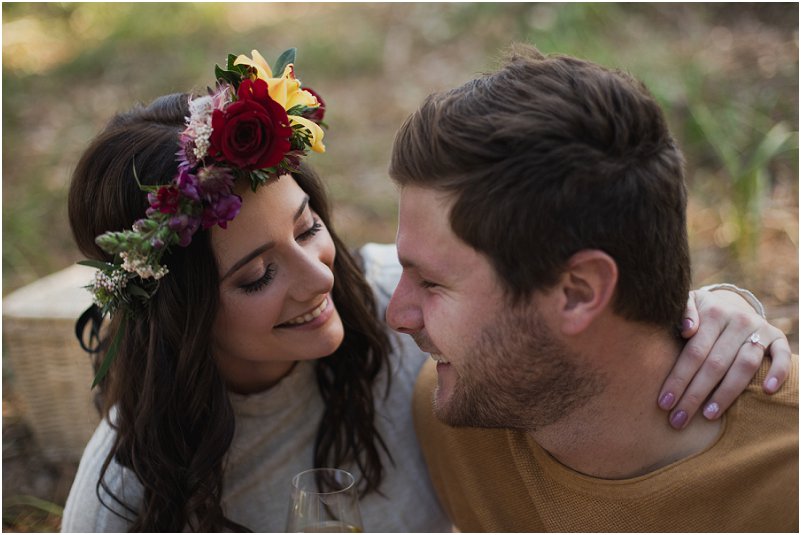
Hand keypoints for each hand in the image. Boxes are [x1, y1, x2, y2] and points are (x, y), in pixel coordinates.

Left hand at [658, 288, 791, 428]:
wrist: (728, 304)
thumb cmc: (699, 313)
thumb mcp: (687, 304)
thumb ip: (683, 311)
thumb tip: (687, 329)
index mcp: (713, 313)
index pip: (694, 352)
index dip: (678, 379)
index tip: (664, 403)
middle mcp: (738, 320)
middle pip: (716, 364)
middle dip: (694, 395)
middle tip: (678, 419)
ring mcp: (760, 329)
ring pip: (745, 366)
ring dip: (726, 393)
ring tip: (708, 415)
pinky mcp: (777, 337)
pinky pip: (782, 357)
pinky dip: (778, 373)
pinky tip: (767, 392)